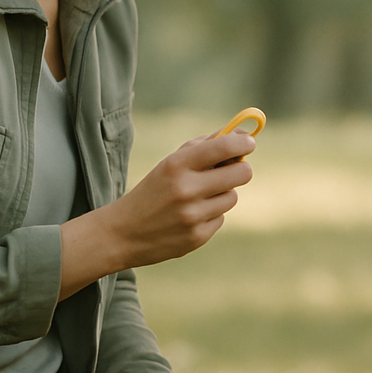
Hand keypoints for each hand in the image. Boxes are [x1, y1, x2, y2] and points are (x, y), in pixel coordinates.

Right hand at [59, 133, 253, 298]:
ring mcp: (193, 216)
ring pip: (232, 197)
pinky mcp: (197, 237)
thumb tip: (242, 135)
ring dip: (222, 194)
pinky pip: (221, 218)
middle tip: (233, 169)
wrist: (122, 232)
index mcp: (177, 164)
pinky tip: (190, 216)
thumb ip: (205, 146)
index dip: (244, 142)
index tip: (249, 142)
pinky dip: (211, 214)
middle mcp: (186, 189)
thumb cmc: (153, 189)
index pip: (224, 146)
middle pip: (241, 173)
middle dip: (241, 168)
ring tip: (199, 197)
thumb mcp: (171, 162)